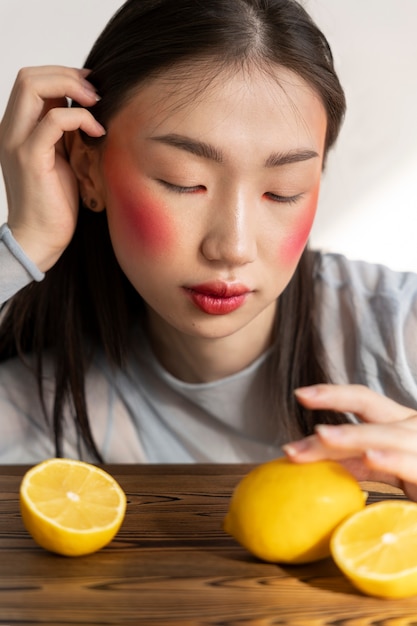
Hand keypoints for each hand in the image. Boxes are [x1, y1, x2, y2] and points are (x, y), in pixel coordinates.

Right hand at [0, 66, 105, 271]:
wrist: (41, 238)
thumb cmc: (55, 203)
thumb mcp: (62, 157)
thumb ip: (65, 132)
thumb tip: (87, 107)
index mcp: (17, 128)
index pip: (31, 81)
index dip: (62, 75)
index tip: (91, 88)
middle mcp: (10, 130)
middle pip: (29, 76)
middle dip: (67, 75)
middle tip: (96, 93)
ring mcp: (16, 142)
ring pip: (33, 87)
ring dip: (72, 88)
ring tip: (98, 105)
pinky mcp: (30, 158)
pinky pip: (52, 120)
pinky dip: (80, 118)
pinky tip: (98, 132)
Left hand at [283, 384, 416, 499]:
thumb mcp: (387, 466)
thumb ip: (356, 461)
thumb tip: (313, 453)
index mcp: (399, 423)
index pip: (363, 400)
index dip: (332, 394)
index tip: (299, 395)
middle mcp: (413, 427)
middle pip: (370, 403)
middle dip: (335, 398)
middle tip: (302, 398)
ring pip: (388, 434)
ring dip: (354, 435)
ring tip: (323, 436)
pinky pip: (413, 464)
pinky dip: (392, 459)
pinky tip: (372, 458)